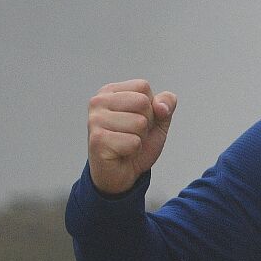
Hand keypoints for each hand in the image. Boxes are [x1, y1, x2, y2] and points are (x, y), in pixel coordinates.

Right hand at [87, 80, 174, 195]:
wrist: (122, 173)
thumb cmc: (136, 143)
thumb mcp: (158, 120)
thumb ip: (166, 104)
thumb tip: (161, 106)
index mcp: (110, 91)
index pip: (143, 87)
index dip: (150, 107)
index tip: (137, 119)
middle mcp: (98, 101)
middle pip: (142, 102)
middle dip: (146, 123)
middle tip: (132, 134)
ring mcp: (95, 120)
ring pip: (139, 122)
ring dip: (140, 138)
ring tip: (126, 143)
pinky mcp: (97, 140)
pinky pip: (133, 142)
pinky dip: (134, 150)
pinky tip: (122, 152)